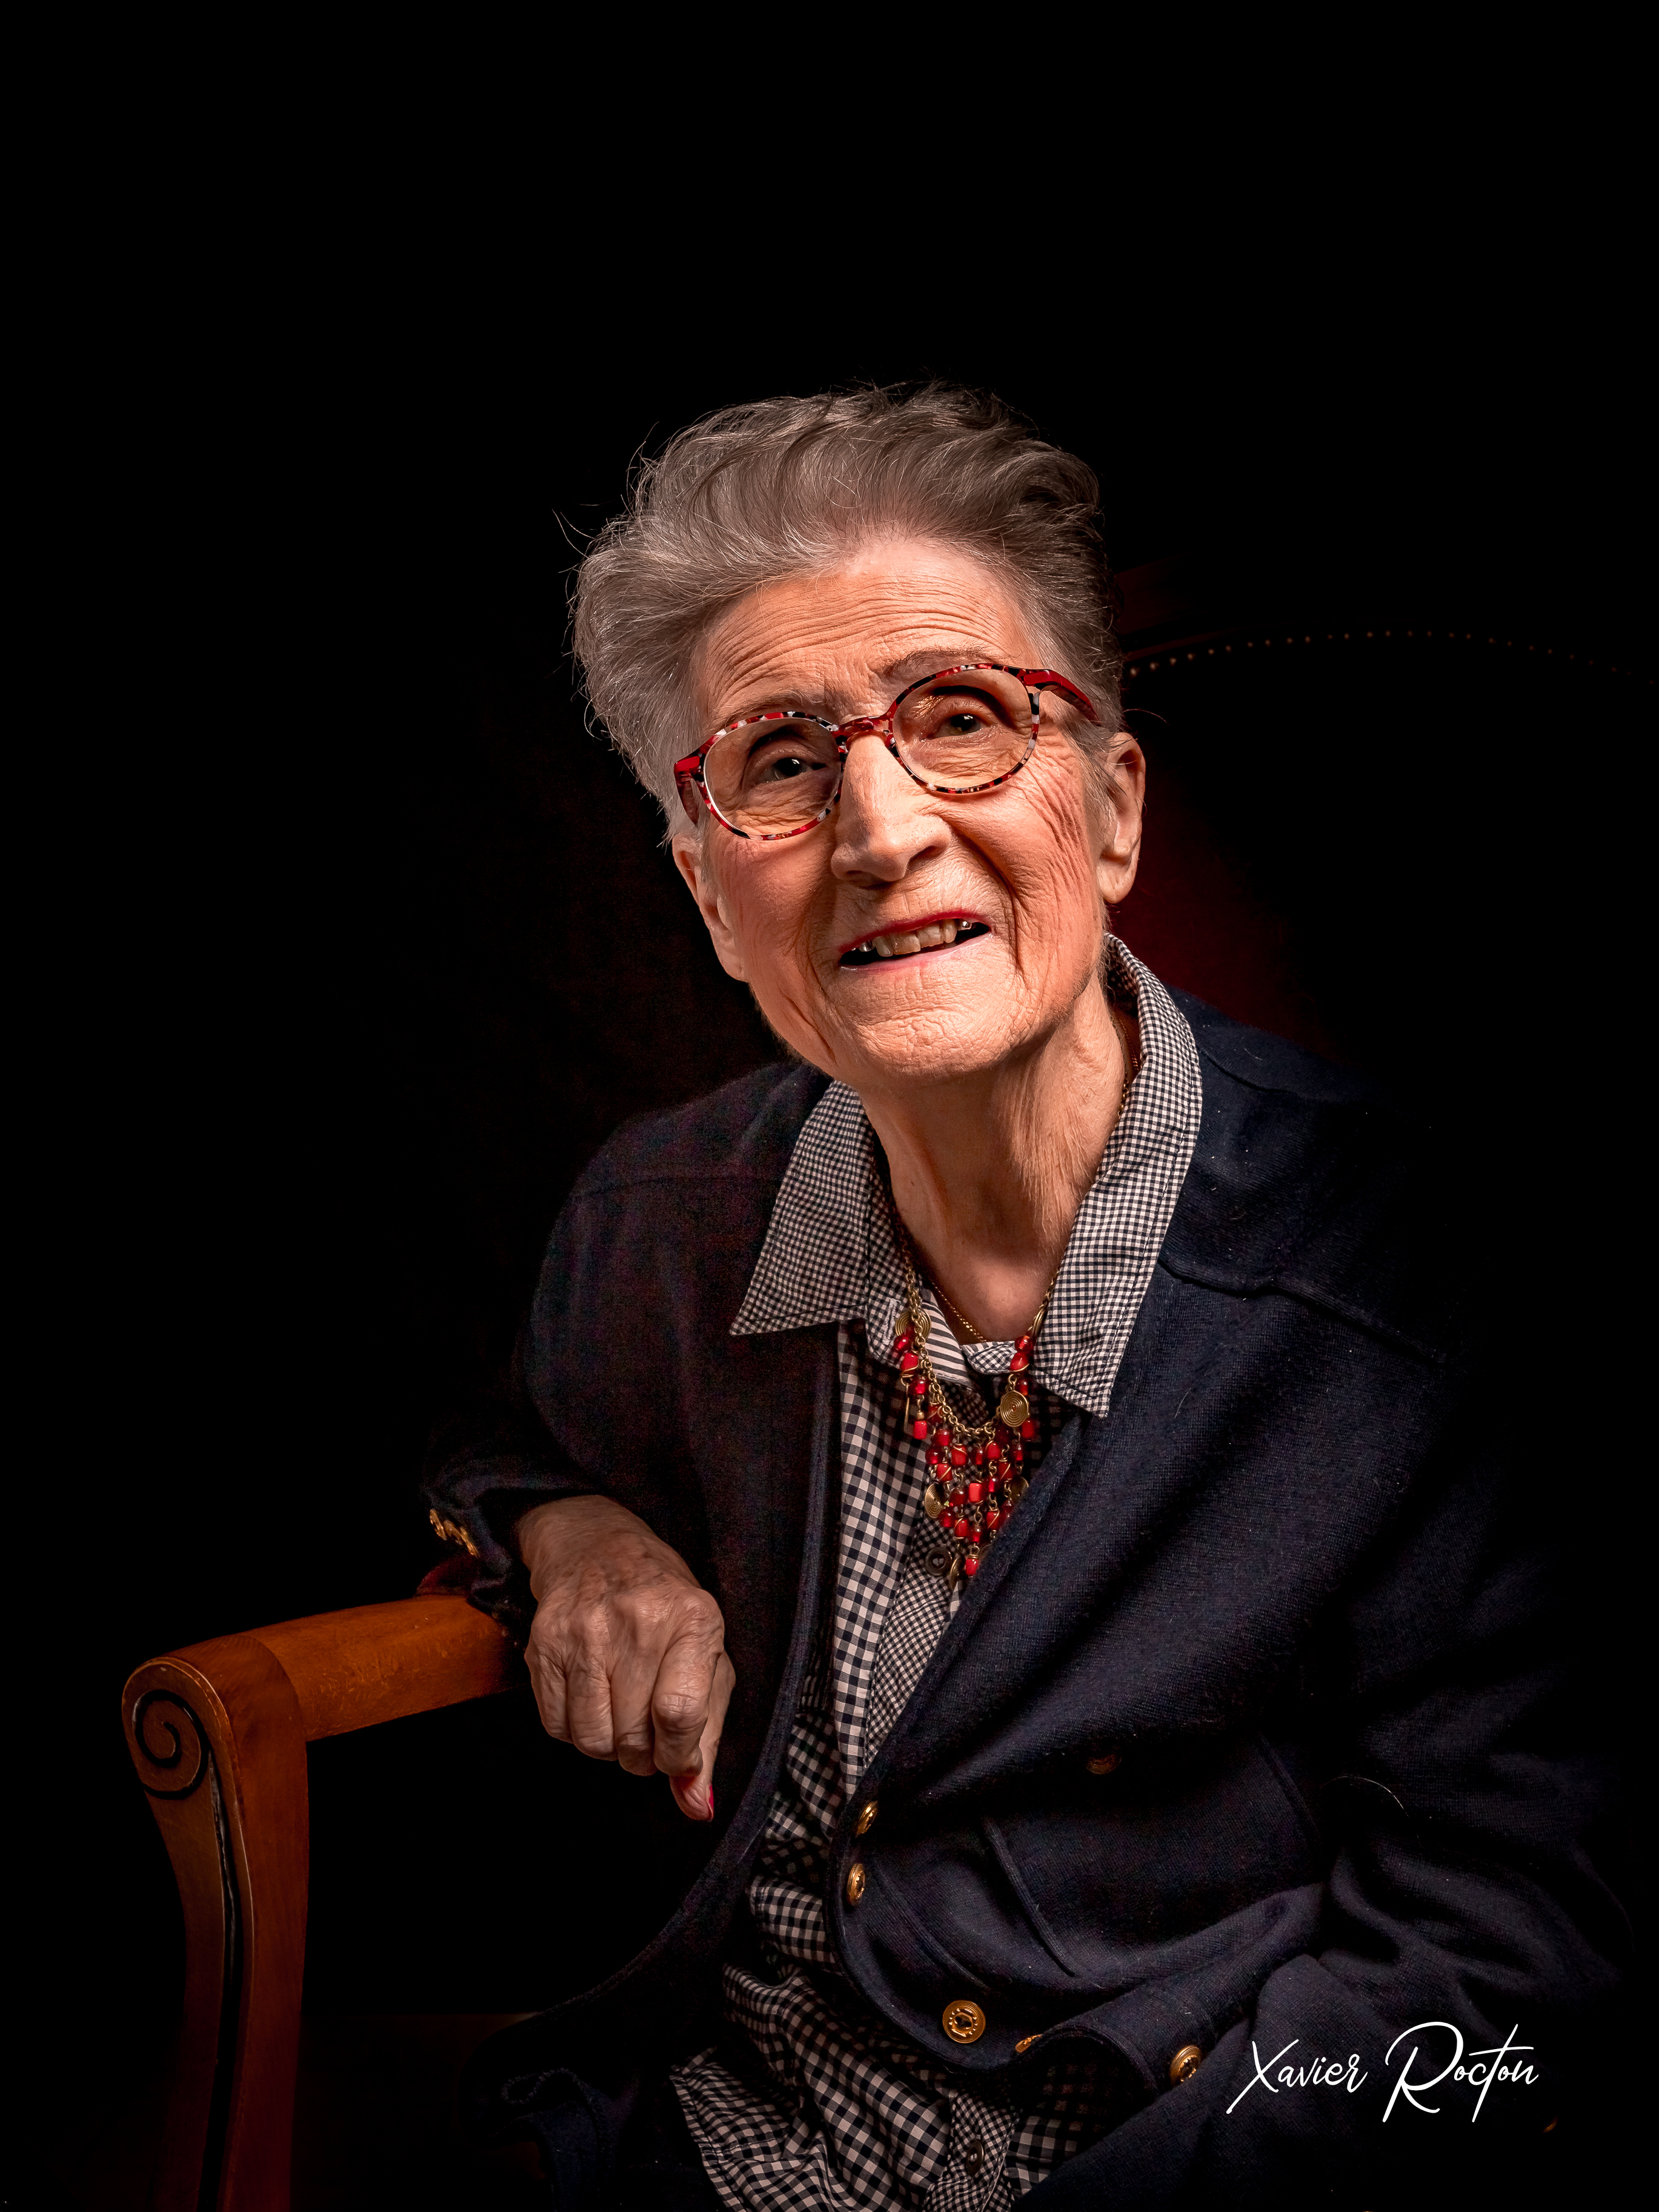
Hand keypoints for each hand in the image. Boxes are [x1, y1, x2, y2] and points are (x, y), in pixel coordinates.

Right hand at [515, 1495, 732, 1822]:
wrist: (599, 1548)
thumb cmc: (666, 1612)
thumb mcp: (707, 1659)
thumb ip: (708, 1739)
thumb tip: (696, 1809)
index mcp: (693, 1619)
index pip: (680, 1712)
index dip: (678, 1754)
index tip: (677, 1755)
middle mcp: (638, 1619)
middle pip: (635, 1737)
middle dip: (645, 1755)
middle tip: (648, 1730)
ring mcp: (584, 1630)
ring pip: (593, 1741)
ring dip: (609, 1747)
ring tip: (620, 1716)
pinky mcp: (543, 1643)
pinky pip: (557, 1728)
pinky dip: (576, 1731)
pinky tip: (591, 1699)